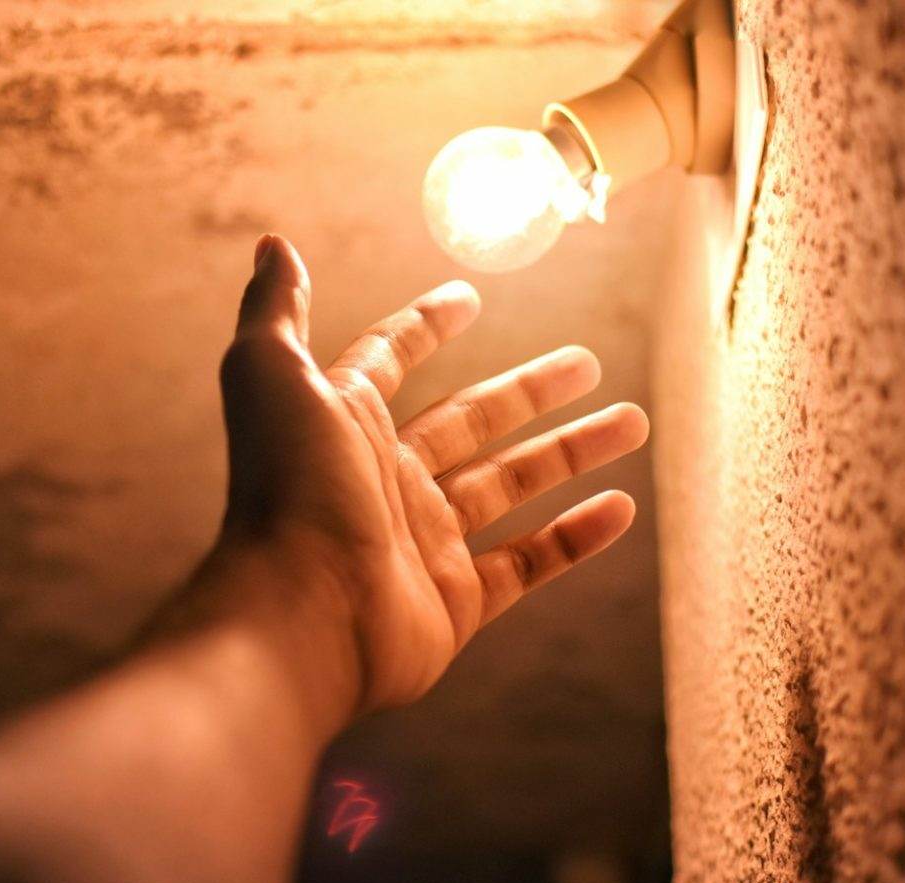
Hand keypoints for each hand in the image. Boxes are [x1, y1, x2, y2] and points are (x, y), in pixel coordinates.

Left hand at [206, 235, 648, 715]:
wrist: (300, 617)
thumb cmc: (285, 489)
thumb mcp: (271, 375)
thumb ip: (275, 308)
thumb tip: (273, 243)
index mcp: (346, 422)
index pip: (390, 361)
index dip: (425, 327)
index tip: (469, 299)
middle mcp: (385, 479)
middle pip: (471, 421)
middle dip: (530, 390)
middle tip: (587, 363)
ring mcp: (422, 542)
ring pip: (511, 485)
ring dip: (571, 453)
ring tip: (633, 421)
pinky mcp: (454, 601)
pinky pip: (528, 561)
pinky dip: (575, 537)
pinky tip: (621, 508)